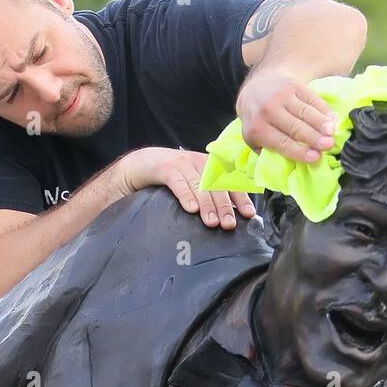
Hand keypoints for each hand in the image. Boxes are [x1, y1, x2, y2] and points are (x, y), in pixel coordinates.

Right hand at [114, 146, 255, 228]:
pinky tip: (191, 209)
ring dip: (207, 205)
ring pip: (199, 185)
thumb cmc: (168, 180)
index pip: (229, 181)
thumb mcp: (191, 185)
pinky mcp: (164, 168)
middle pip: (216, 185)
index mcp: (208, 167)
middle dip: (224, 205)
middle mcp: (197, 162)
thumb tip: (226, 218)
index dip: (240, 197)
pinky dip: (186, 195)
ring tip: (212, 222)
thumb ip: (207, 196)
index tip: (249, 214)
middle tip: (229, 224)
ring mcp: (181, 163)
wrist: (137, 166)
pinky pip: (178, 182)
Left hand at [236, 67, 337, 163]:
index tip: (316, 157)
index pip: (282, 143)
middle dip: (314, 137)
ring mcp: (281, 96)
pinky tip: (333, 118)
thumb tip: (289, 163)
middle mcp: (268, 110)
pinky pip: (311, 98)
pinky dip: (323, 109)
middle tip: (329, 145)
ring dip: (321, 122)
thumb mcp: (253, 138)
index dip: (300, 151)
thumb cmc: (259, 120)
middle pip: (295, 127)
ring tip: (333, 132)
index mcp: (258, 129)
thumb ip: (267, 150)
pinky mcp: (293, 85)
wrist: (256, 88)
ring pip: (305, 112)